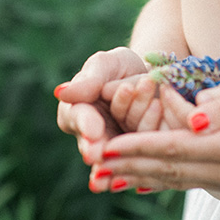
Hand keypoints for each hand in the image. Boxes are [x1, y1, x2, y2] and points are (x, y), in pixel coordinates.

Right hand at [55, 47, 146, 164]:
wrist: (151, 77)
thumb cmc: (119, 68)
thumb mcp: (105, 64)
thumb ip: (88, 79)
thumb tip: (61, 92)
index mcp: (75, 113)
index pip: (77, 118)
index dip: (86, 125)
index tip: (92, 132)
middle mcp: (94, 137)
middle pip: (96, 145)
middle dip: (101, 148)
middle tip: (100, 154)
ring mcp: (118, 148)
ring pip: (125, 142)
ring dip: (138, 112)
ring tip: (149, 88)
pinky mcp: (141, 151)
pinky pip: (147, 143)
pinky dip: (153, 120)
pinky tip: (158, 103)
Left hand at [89, 75, 219, 194]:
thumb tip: (191, 116)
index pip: (175, 149)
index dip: (137, 148)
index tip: (105, 145)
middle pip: (170, 170)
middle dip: (129, 167)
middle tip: (93, 166)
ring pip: (178, 180)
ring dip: (140, 178)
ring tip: (107, 177)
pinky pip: (192, 181)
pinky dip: (163, 181)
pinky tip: (142, 182)